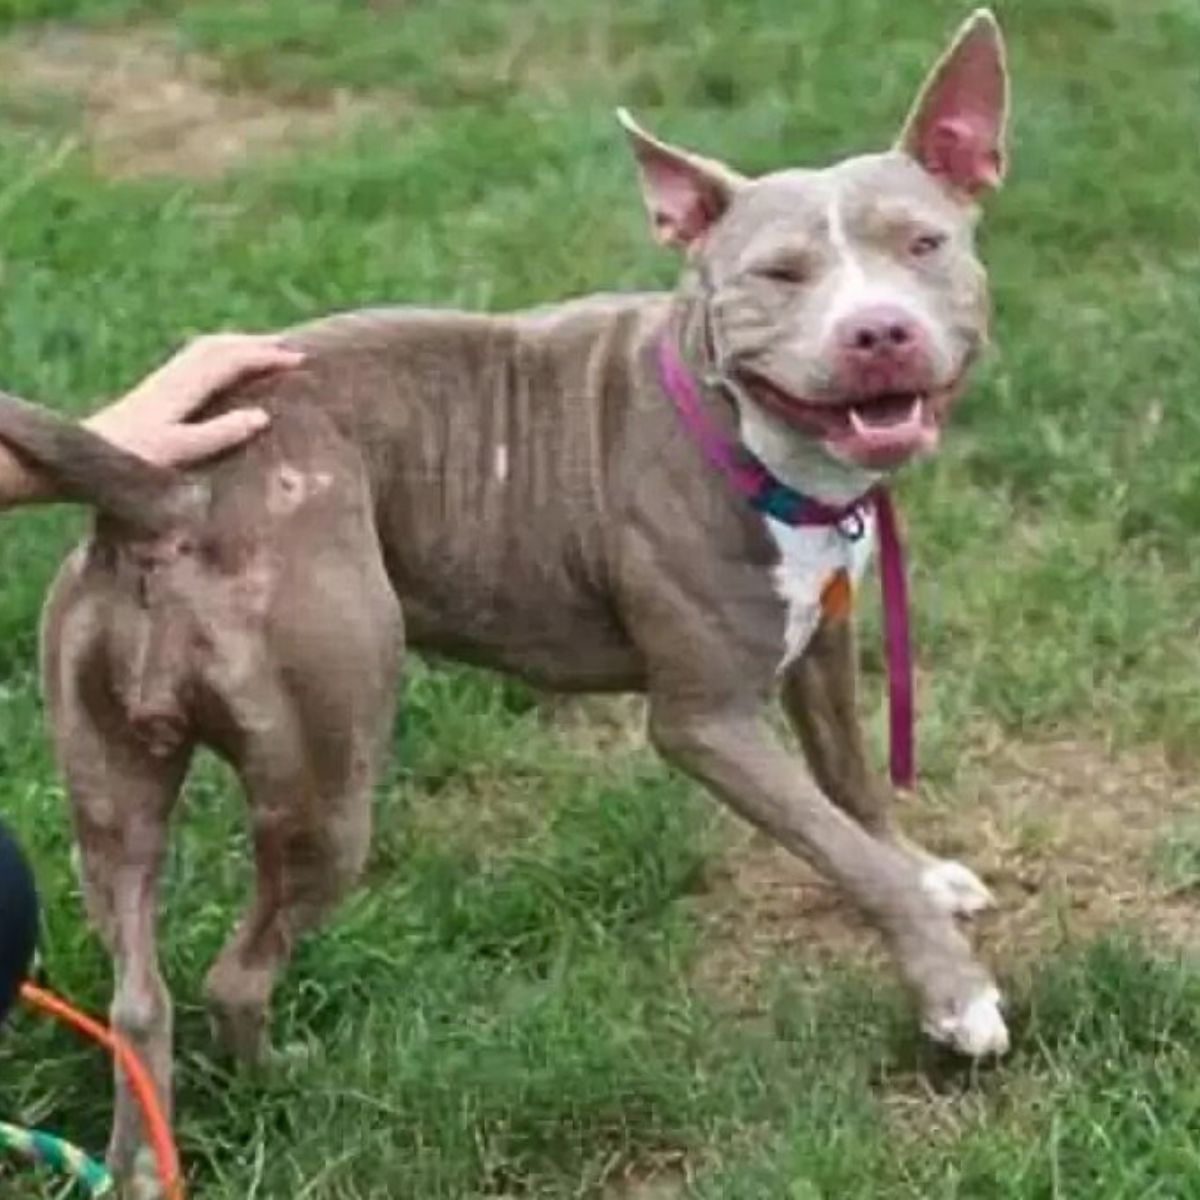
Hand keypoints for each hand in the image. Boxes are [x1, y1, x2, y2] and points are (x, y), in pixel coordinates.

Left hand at [84, 333, 304, 467]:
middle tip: (293, 350)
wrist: (81, 455)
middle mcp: (174, 375)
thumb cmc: (132, 460)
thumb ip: (221, 433)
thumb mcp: (181, 451)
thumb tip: (262, 416)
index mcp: (183, 387)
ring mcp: (164, 379)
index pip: (231, 361)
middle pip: (221, 345)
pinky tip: (229, 368)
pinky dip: (223, 354)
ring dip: (241, 345)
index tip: (300, 360)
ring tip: (268, 352)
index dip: (266, 357)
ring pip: (208, 348)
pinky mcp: (158, 388)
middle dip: (258, 344)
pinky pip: (198, 359)